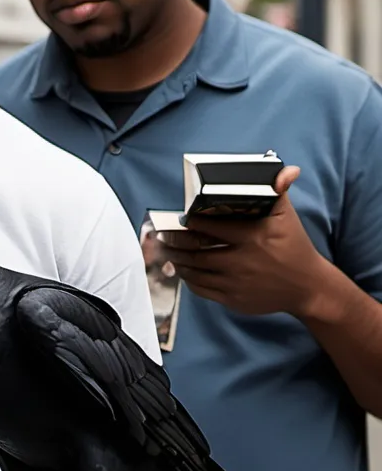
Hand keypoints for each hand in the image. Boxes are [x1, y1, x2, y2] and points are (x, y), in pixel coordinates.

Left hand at [157, 166, 328, 317]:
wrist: (307, 287)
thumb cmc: (293, 246)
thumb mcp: (287, 217)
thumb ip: (278, 191)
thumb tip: (286, 170)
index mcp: (251, 238)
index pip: (210, 228)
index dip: (191, 222)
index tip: (181, 218)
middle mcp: (241, 262)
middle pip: (196, 252)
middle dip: (175, 243)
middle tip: (162, 235)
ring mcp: (236, 283)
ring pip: (195, 272)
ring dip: (177, 260)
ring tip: (167, 250)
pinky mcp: (233, 300)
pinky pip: (202, 289)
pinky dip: (188, 280)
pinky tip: (182, 270)